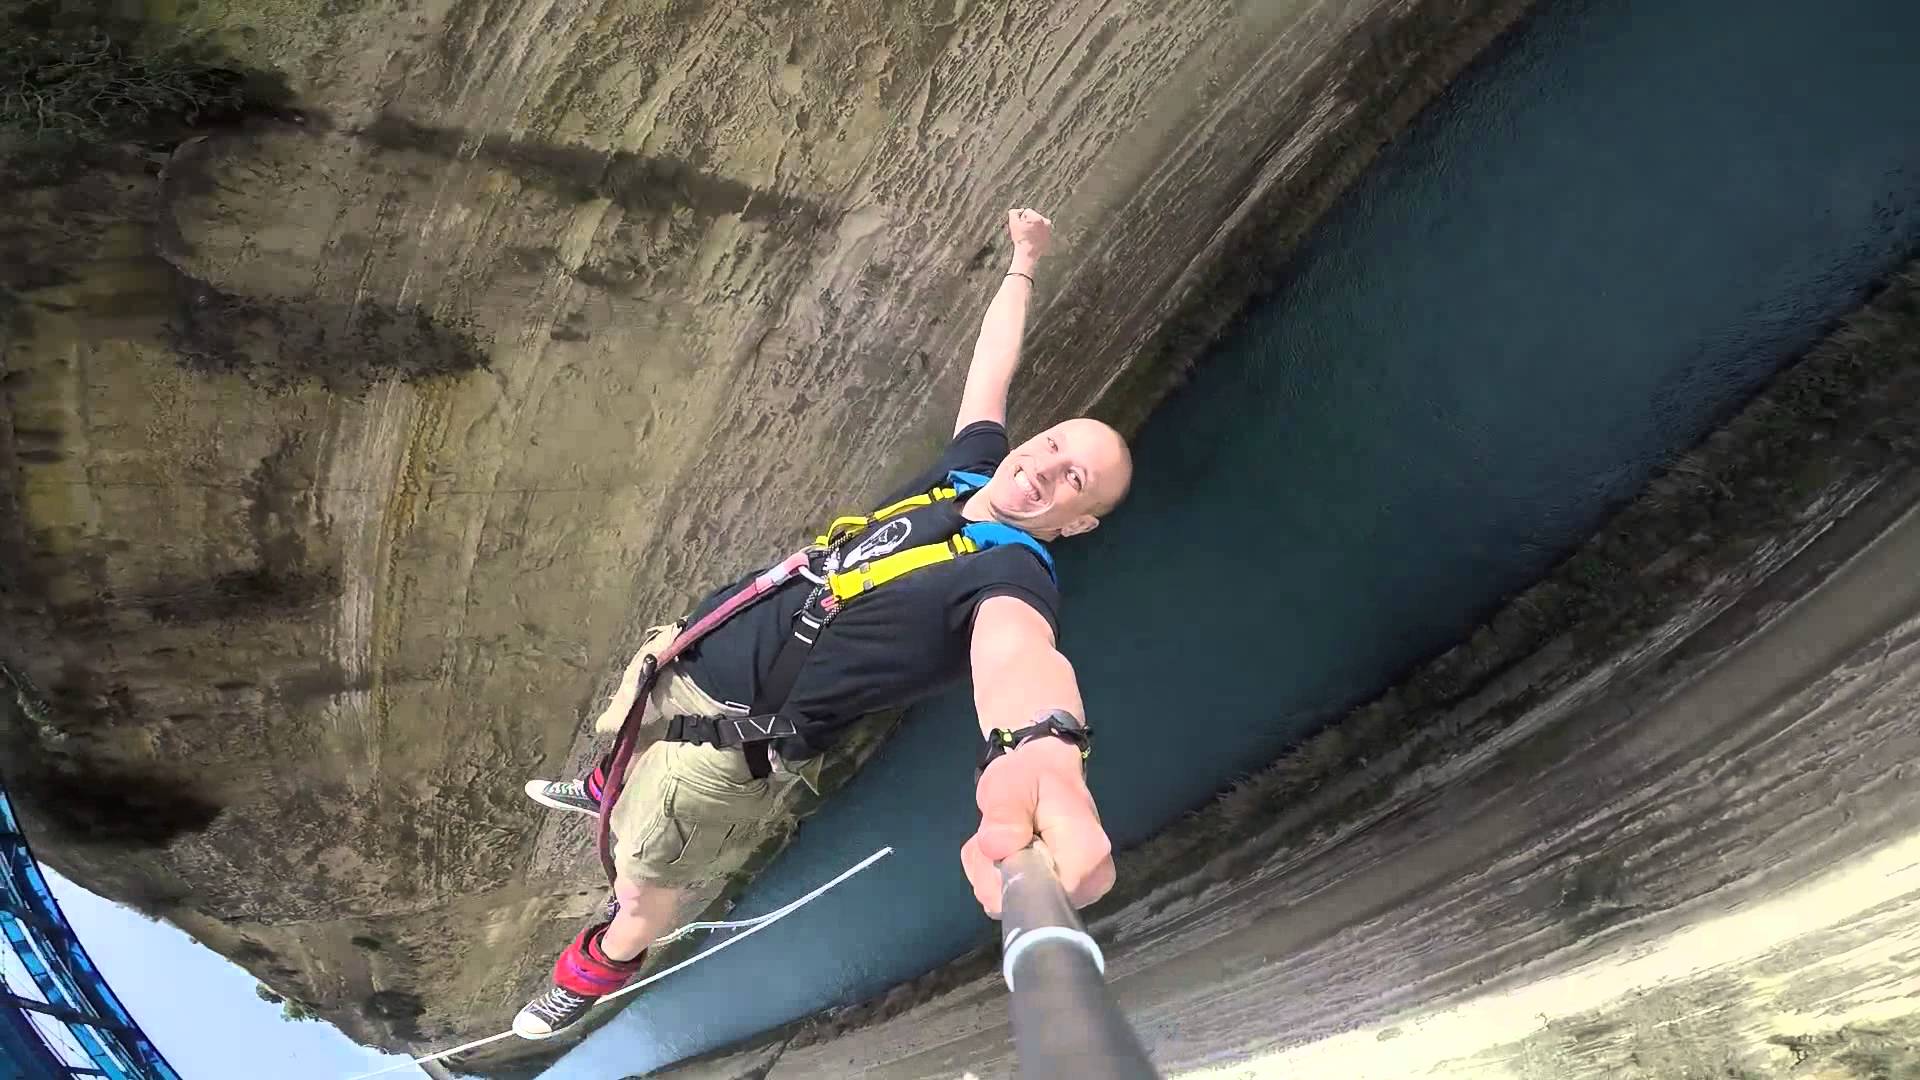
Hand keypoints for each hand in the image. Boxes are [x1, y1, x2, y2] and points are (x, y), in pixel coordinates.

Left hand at [960, 737, 1113, 917]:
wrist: (1048, 771)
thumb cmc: (1032, 775)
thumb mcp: (1009, 784)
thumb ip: (1003, 815)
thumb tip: (998, 850)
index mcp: (1087, 856)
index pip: (1035, 896)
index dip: (1002, 877)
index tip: (996, 843)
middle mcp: (1091, 882)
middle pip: (1024, 903)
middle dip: (995, 874)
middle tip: (995, 836)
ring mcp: (1081, 893)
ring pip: (1016, 904)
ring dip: (994, 874)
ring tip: (1004, 838)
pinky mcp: (1066, 895)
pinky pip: (1017, 901)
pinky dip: (999, 878)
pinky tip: (1007, 851)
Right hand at [1006, 207, 1052, 258]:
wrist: (1028, 254)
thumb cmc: (1020, 239)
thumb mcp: (1012, 223)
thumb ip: (1013, 212)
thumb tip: (1019, 210)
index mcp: (1038, 218)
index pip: (1027, 212)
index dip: (1021, 219)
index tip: (1021, 228)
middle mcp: (1046, 222)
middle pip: (1033, 217)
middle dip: (1028, 223)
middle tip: (1024, 232)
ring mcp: (1049, 230)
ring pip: (1037, 224)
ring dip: (1032, 228)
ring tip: (1028, 237)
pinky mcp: (1049, 236)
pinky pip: (1041, 231)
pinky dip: (1037, 234)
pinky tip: (1032, 240)